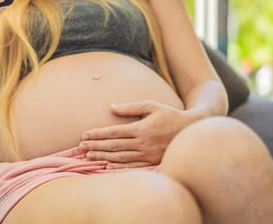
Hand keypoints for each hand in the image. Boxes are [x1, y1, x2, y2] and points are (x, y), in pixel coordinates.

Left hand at [79, 100, 196, 169]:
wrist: (191, 130)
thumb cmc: (169, 115)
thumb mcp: (151, 106)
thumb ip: (130, 107)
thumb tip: (112, 107)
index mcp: (140, 128)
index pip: (113, 132)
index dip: (97, 134)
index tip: (84, 135)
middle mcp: (142, 143)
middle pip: (114, 146)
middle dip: (96, 146)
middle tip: (81, 147)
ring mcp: (147, 154)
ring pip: (120, 157)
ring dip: (103, 156)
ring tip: (89, 156)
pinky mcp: (152, 162)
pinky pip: (132, 167)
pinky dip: (118, 167)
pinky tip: (106, 167)